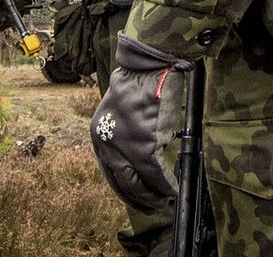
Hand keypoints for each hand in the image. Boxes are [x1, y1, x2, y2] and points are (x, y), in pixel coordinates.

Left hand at [91, 35, 192, 210]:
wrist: (151, 65)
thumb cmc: (142, 82)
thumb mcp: (123, 111)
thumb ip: (127, 134)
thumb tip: (145, 159)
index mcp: (98, 134)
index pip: (109, 172)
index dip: (126, 189)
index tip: (139, 198)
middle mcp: (106, 143)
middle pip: (122, 182)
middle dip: (140, 198)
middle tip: (155, 206)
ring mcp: (124, 145)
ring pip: (139, 181)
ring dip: (154, 195)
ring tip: (166, 201)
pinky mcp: (143, 144)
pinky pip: (156, 173)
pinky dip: (167, 185)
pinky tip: (174, 191)